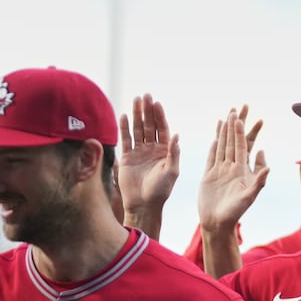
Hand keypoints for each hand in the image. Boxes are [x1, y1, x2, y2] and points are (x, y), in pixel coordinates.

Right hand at [117, 94, 179, 235]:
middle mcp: (152, 149)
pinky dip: (124, 128)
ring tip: (135, 100)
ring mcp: (139, 152)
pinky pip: (125, 140)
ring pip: (137, 129)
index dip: (160, 116)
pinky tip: (123, 115)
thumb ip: (174, 153)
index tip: (157, 103)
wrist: (144, 204)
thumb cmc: (161, 191)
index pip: (162, 129)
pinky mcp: (126, 157)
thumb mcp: (172, 172)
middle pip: (149, 125)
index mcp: (165, 151)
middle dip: (147, 111)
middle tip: (145, 96)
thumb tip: (177, 135)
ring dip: (136, 115)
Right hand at [198, 105, 268, 232]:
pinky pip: (211, 157)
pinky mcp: (209, 176)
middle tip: (237, 108)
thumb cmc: (235, 213)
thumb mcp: (249, 196)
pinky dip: (214, 146)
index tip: (248, 116)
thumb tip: (267, 165)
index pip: (245, 145)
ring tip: (225, 117)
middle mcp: (232, 168)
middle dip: (236, 125)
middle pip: (234, 141)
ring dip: (223, 131)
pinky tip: (215, 137)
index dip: (247, 131)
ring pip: (222, 146)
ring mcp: (220, 171)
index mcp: (242, 170)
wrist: (217, 223)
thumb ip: (259, 180)